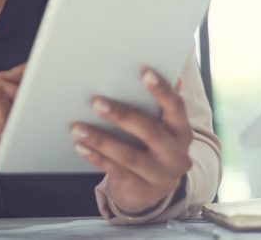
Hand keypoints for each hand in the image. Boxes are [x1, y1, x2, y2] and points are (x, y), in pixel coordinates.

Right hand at [0, 63, 25, 189]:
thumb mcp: (14, 133)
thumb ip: (25, 115)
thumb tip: (39, 104)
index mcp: (1, 93)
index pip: (14, 76)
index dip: (26, 77)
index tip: (37, 83)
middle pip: (5, 81)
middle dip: (16, 103)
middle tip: (16, 125)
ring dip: (0, 109)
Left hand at [70, 67, 191, 214]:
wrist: (153, 190)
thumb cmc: (152, 145)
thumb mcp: (160, 126)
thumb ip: (157, 103)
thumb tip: (164, 70)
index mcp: (182, 131)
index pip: (176, 107)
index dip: (162, 91)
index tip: (145, 73)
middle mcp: (177, 154)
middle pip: (150, 132)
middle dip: (122, 116)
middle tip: (96, 102)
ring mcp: (160, 175)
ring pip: (129, 155)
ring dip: (100, 140)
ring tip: (77, 127)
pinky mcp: (141, 190)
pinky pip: (116, 172)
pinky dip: (97, 157)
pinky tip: (80, 146)